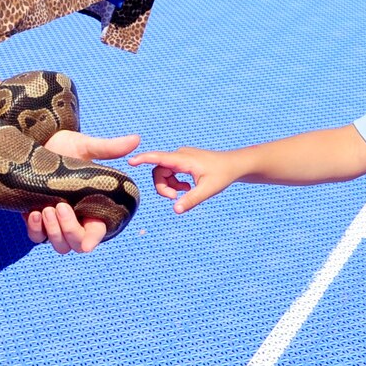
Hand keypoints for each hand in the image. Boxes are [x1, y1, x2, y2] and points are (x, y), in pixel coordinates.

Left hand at [23, 129, 139, 253]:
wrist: (37, 142)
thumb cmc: (64, 146)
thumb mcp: (85, 147)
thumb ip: (109, 148)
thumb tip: (136, 139)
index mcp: (93, 207)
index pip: (97, 232)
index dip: (93, 240)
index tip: (87, 245)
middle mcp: (77, 219)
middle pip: (77, 244)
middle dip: (69, 230)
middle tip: (60, 206)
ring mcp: (56, 222)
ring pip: (60, 245)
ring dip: (54, 231)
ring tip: (47, 209)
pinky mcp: (38, 221)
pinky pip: (37, 237)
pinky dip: (36, 230)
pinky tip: (34, 212)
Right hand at [128, 145, 243, 213]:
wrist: (234, 165)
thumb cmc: (223, 175)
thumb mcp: (208, 190)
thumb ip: (191, 200)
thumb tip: (175, 210)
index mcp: (184, 159)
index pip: (159, 158)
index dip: (143, 159)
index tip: (131, 161)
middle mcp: (180, 155)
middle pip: (158, 171)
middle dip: (162, 187)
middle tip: (175, 198)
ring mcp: (181, 158)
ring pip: (163, 173)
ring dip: (169, 186)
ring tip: (185, 192)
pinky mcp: (183, 161)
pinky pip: (170, 173)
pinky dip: (175, 183)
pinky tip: (187, 188)